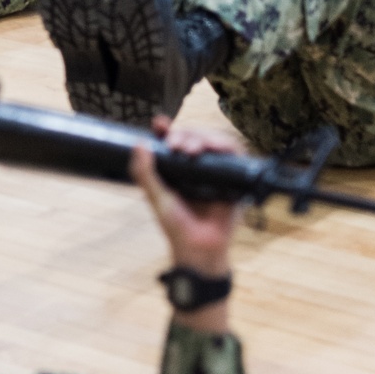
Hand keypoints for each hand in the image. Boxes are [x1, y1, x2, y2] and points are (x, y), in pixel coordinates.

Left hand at [131, 114, 241, 332]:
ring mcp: (215, 171)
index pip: (173, 140)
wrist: (200, 249)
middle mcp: (196, 167)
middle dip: (184, 134)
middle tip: (175, 144)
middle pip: (193, 136)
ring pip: (213, 141)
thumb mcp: (156, 197)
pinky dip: (226, 145)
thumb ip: (145, 173)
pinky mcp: (233, 177)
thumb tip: (139, 144)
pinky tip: (215, 147)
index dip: (167, 129)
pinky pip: (235, 154)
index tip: (159, 124)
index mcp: (176, 169)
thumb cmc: (176, 227)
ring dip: (203, 137)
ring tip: (191, 149)